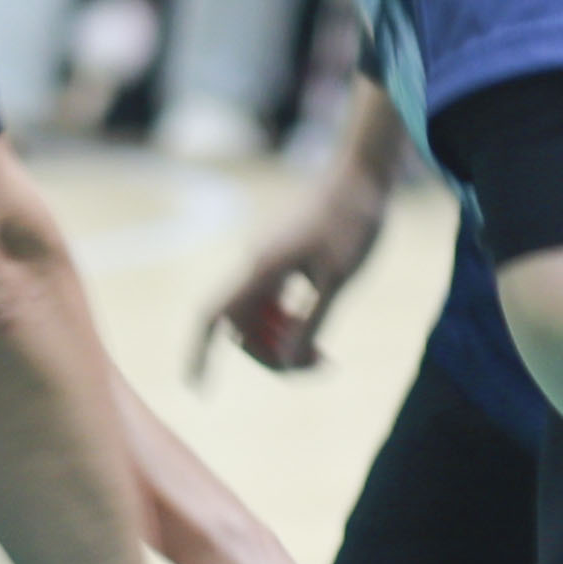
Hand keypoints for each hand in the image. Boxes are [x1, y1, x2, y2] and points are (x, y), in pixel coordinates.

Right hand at [196, 163, 388, 377]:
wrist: (362, 175)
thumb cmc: (353, 222)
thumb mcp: (339, 279)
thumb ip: (311, 322)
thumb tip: (285, 361)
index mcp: (263, 268)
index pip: (215, 316)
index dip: (200, 352)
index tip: (200, 388)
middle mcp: (256, 264)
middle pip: (244, 327)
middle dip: (273, 354)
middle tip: (321, 365)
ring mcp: (267, 261)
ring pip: (261, 317)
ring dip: (285, 340)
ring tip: (326, 357)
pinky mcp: (282, 259)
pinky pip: (274, 302)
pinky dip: (291, 322)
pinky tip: (320, 334)